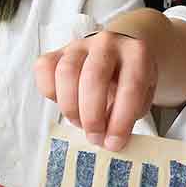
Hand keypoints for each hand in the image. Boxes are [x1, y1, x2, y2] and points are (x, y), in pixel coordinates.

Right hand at [34, 30, 155, 150]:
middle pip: (93, 78)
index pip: (130, 87)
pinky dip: (50, 93)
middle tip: (95, 137)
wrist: (118, 54)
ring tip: (80, 123)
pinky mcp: (58, 51)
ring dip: (70, 107)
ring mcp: (80, 44)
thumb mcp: (140, 97)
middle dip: (92, 116)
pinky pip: (45, 70)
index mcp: (136, 53)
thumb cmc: (129, 80)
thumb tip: (107, 140)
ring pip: (66, 73)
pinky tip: (65, 103)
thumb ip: (126, 116)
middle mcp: (108, 43)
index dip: (120, 120)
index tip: (114, 143)